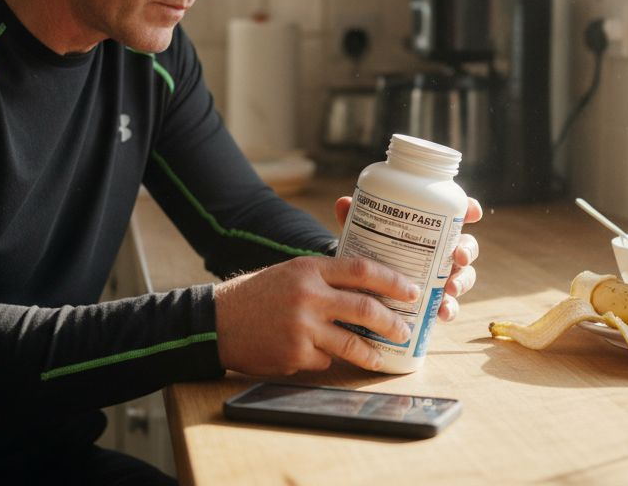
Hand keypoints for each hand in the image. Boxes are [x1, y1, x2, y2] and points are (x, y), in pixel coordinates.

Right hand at [213, 255, 419, 374]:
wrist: (216, 321)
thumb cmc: (257, 295)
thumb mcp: (291, 273)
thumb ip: (325, 278)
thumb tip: (367, 289)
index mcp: (309, 269)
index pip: (362, 269)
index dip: (392, 281)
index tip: (412, 291)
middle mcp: (308, 295)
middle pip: (365, 308)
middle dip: (392, 322)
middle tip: (405, 330)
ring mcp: (302, 327)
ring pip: (351, 342)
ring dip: (372, 353)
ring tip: (384, 358)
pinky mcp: (294, 354)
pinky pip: (324, 360)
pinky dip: (327, 359)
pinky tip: (319, 356)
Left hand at [334, 196, 481, 321]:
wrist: (361, 284)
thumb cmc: (371, 250)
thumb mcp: (363, 233)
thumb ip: (355, 218)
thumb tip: (343, 202)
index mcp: (431, 229)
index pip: (456, 215)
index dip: (469, 210)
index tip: (473, 212)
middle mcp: (441, 252)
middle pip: (466, 247)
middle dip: (468, 250)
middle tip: (459, 256)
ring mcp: (441, 278)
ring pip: (463, 277)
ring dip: (462, 281)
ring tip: (451, 288)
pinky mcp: (434, 301)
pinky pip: (449, 306)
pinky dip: (449, 309)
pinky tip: (442, 313)